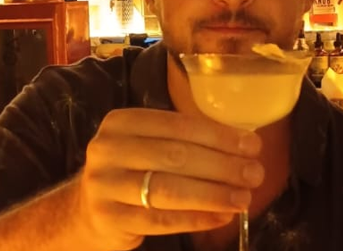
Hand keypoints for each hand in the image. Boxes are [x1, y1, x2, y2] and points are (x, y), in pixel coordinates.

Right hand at [76, 108, 263, 249]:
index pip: (177, 125)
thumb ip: (184, 140)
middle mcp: (108, 150)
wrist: (87, 210)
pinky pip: (161, 220)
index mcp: (121, 122)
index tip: (252, 145)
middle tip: (255, 173)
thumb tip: (243, 145)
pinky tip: (222, 217)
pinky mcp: (109, 219)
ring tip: (244, 197)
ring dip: (213, 194)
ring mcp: (105, 186)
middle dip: (222, 165)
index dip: (218, 136)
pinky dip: (196, 219)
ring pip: (169, 189)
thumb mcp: (147, 145)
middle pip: (175, 156)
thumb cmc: (132, 170)